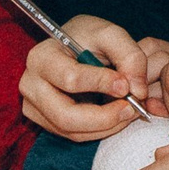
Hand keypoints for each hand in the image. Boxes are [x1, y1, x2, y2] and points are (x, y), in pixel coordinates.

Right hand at [19, 15, 168, 140]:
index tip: (126, 85)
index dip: (101, 84)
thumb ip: (130, 56)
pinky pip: (75, 135)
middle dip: (104, 117)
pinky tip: (116, 115)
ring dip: (107, 126)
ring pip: (72, 131)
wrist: (74, 46)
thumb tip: (137, 91)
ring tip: (128, 111)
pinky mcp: (45, 121)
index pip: (70, 79)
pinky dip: (100, 130)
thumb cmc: (89, 37)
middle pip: (65, 116)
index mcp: (41, 57)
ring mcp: (34, 107)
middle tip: (132, 109)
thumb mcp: (111, 34)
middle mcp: (31, 84)